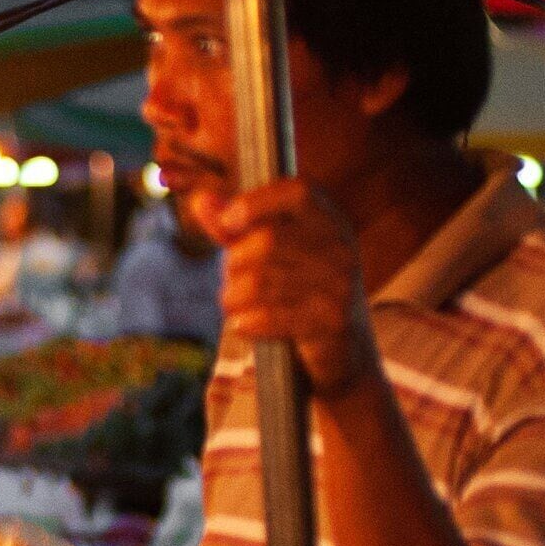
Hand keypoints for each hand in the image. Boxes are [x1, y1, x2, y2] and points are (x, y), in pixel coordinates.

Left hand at [189, 178, 378, 399]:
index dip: (256, 202)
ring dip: (233, 297)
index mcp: (329, 220)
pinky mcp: (331, 321)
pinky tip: (247, 326)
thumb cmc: (296, 295)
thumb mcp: (268, 256)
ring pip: (259, 282)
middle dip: (233, 264)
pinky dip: (246, 323)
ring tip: (235, 305)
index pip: (297, 192)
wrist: (342, 353)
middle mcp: (341, 247)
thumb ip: (235, 229)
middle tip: (231, 279)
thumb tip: (202, 200)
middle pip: (265, 241)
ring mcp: (340, 284)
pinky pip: (267, 316)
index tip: (228, 221)